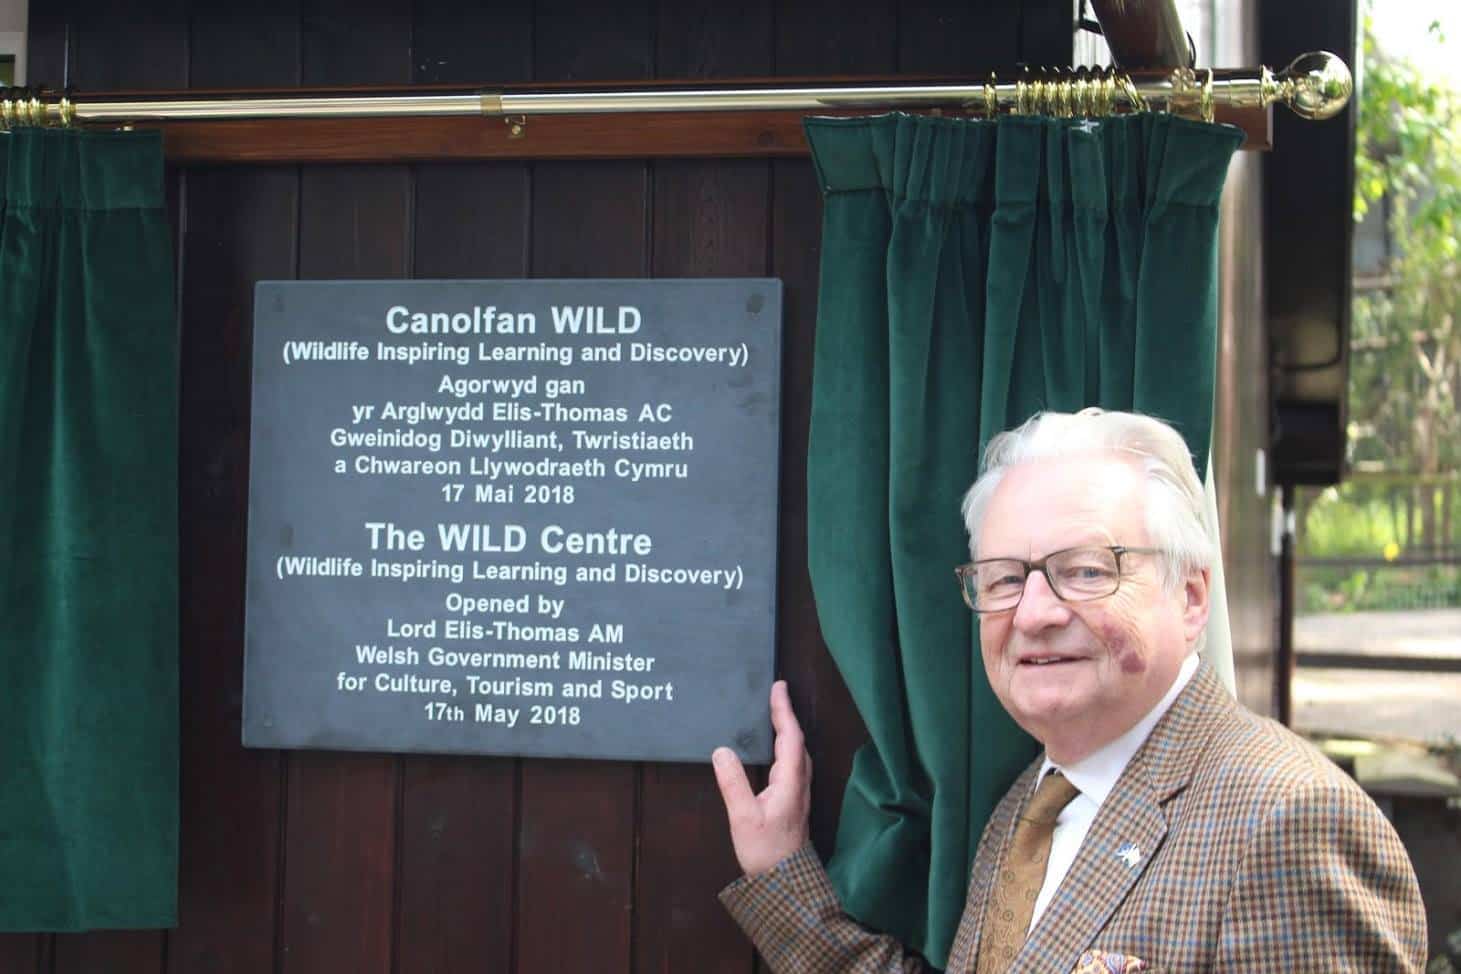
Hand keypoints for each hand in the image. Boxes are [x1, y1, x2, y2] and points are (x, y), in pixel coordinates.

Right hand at [711, 680, 811, 875]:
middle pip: (797, 740)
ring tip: (775, 714)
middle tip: (775, 693)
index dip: (784, 710)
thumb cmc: (766, 852)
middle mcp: (799, 783)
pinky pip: (792, 763)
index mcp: (790, 781)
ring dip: (788, 730)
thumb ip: (733, 783)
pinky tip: (775, 750)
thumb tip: (722, 750)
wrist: (785, 883)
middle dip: (787, 715)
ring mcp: (799, 793)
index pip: (790, 736)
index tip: (778, 686)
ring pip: (797, 752)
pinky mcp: (794, 801)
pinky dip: (786, 746)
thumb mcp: (744, 818)